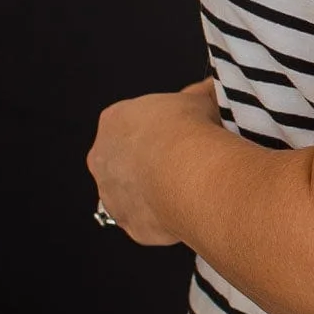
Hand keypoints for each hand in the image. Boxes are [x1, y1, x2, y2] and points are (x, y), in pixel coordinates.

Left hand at [86, 79, 222, 245]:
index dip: (159, 128)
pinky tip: (187, 208)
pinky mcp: (129, 224)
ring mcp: (111, 194)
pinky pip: (146, 219)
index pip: (131, 122)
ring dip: (154, 190)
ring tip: (187, 187)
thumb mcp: (200, 100)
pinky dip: (164, 216)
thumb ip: (200, 95)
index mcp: (114, 120)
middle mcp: (102, 157)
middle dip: (150, 161)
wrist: (188, 173)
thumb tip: (211, 89)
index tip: (181, 132)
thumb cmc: (189, 130)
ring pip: (132, 192)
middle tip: (184, 161)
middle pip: (125, 158)